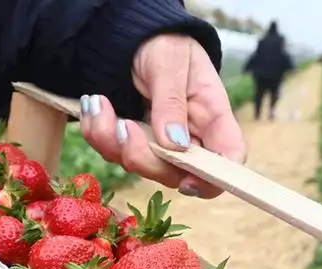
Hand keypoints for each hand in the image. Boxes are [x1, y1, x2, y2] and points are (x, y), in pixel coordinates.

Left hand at [79, 35, 245, 198]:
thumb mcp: (170, 62)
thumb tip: (176, 145)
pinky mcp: (132, 141)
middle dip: (143, 158)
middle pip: (176, 175)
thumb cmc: (164, 42)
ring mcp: (159, 144)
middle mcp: (189, 138)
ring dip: (111, 141)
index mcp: (212, 117)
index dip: (213, 179)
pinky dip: (97, 133)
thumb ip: (171, 103)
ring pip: (137, 166)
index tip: (187, 181)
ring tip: (99, 103)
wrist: (134, 34)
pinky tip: (94, 106)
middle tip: (123, 125)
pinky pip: (112, 152)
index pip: (228, 159)